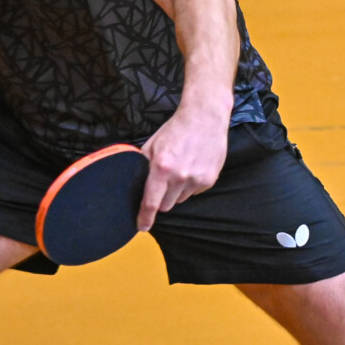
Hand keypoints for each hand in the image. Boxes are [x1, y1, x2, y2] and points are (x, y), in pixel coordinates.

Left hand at [138, 107, 227, 231]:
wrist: (205, 117)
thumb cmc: (176, 129)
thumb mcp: (152, 145)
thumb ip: (143, 166)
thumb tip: (135, 184)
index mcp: (161, 167)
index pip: (151, 202)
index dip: (145, 217)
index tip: (142, 226)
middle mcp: (180, 176)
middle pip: (166, 205)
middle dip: (161, 198)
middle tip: (163, 182)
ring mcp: (197, 179)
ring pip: (180, 199)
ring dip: (176, 191)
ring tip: (180, 169)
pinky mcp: (209, 180)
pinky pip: (194, 192)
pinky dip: (190, 185)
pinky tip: (192, 166)